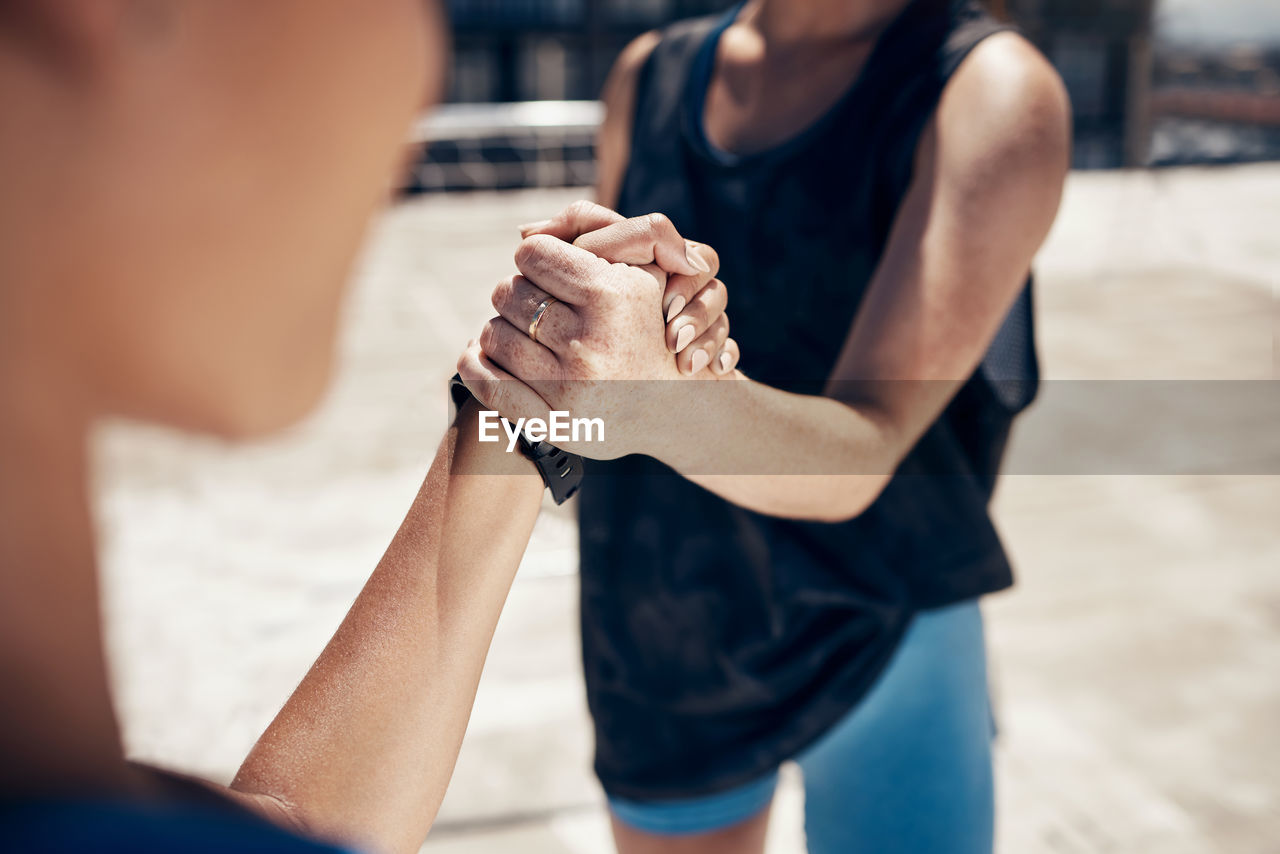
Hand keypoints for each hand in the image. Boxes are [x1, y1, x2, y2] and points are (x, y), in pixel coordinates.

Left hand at [458, 210, 740, 460]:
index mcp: (612, 296)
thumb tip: (524, 233)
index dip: (537, 257)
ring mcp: (569, 387)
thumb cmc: (651, 324)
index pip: (532, 253)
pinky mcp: (553, 423)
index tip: (549, 272)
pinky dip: (474, 366)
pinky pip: (488, 384)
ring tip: (527, 335)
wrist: (672, 405)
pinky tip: (482, 356)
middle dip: (518, 293)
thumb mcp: (644, 267)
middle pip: (508, 292)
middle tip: (538, 306)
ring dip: (502, 330)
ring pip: (493, 335)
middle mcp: (590, 342)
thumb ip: (597, 226)